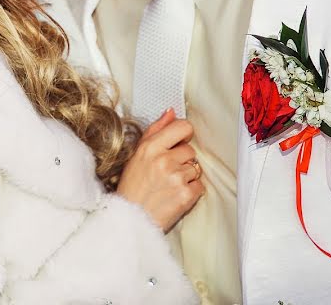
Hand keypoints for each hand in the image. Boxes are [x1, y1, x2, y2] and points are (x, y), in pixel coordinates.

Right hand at [116, 109, 203, 231]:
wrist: (130, 219)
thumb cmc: (133, 187)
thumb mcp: (137, 154)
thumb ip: (155, 130)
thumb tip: (171, 112)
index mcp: (149, 147)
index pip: (182, 127)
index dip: (184, 135)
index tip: (179, 143)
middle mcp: (163, 160)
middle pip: (190, 150)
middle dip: (182, 160)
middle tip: (167, 172)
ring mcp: (175, 177)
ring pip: (196, 168)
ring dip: (186, 176)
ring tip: (169, 185)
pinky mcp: (185, 195)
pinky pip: (200, 185)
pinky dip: (191, 191)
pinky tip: (175, 195)